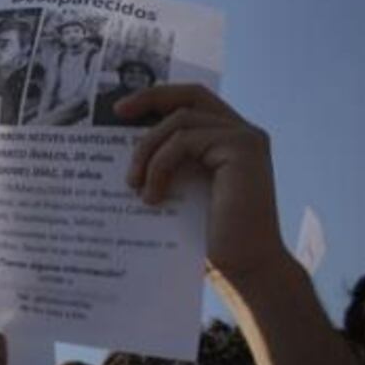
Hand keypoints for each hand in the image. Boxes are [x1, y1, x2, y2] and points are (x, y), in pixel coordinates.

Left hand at [116, 84, 286, 280]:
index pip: (192, 101)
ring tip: (132, 182)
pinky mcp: (242, 149)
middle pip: (191, 95)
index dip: (158, 97)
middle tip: (118, 112)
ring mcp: (244, 138)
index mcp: (229, 140)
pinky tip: (151, 195)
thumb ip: (168, 163)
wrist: (246, 269)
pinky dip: (160, 165)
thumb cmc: (211, 237)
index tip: (122, 110)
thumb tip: (120, 148)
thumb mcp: (182, 190)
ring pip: (180, 121)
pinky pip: (184, 141)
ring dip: (148, 148)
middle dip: (151, 98)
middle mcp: (242, 132)